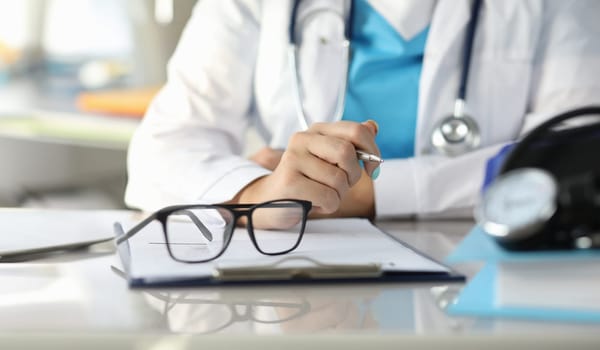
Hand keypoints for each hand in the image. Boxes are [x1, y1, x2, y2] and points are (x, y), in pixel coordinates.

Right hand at [236, 120, 379, 223]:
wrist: (270, 201)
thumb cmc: (306, 181)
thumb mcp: (330, 160)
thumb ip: (351, 143)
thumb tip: (372, 126)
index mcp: (316, 130)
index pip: (356, 130)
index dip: (372, 151)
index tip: (371, 169)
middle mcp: (302, 139)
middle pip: (347, 152)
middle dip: (353, 175)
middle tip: (344, 185)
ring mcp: (293, 159)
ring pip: (339, 180)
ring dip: (339, 195)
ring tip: (323, 195)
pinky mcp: (289, 181)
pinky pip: (328, 197)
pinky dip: (328, 206)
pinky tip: (314, 203)